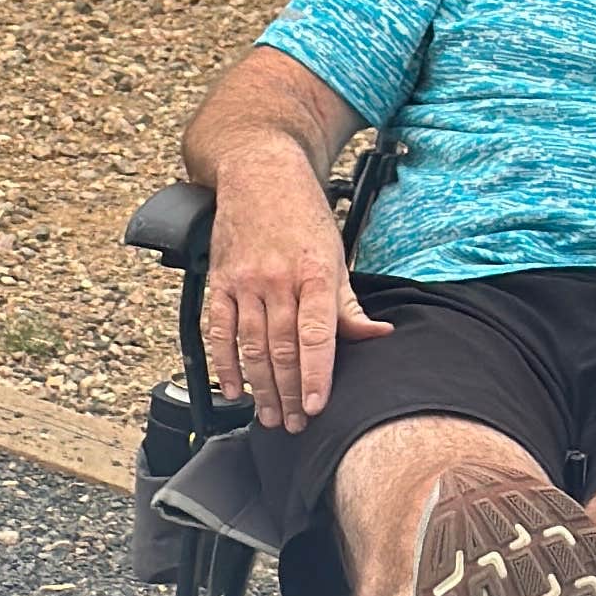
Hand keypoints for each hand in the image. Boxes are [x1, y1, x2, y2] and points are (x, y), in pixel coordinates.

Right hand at [205, 141, 379, 435]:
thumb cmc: (302, 214)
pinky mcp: (219, 281)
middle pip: (283, 348)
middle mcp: (277, 279)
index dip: (316, 375)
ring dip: (260, 387)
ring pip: (251, 346)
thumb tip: (378, 336)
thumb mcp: (336, 255)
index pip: (316, 336)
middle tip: (295, 424)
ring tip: (269, 416)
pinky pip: (217, 330)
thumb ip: (350, 305)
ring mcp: (245, 281)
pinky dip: (224, 363)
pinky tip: (234, 389)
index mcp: (314, 274)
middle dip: (289, 393)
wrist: (259, 172)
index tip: (316, 405)